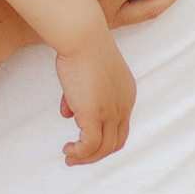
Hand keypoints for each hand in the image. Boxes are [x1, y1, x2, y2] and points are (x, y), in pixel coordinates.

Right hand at [55, 36, 137, 164]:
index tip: (83, 138)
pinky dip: (80, 153)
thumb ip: (77, 95)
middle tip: (76, 155)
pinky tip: (68, 150)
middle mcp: (124, 105)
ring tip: (70, 157)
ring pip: (104, 148)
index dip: (103, 136)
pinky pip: (89, 145)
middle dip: (96, 153)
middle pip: (116, 142)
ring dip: (86, 157)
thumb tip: (68, 113)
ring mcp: (111, 111)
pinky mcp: (95, 115)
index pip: (120, 125)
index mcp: (126, 94)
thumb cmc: (80, 46)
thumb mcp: (83, 73)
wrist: (82, 36)